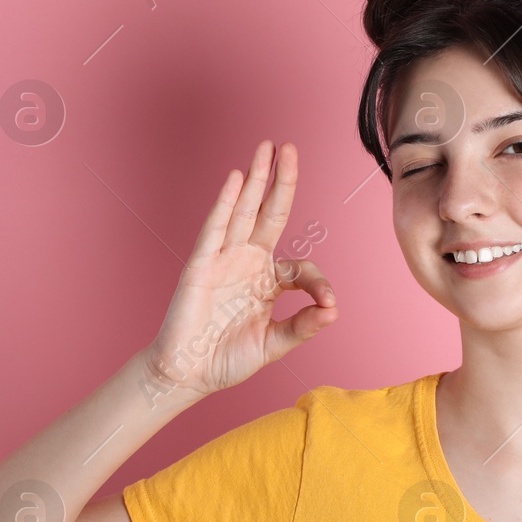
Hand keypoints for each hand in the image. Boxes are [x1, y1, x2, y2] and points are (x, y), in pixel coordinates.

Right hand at [140, 141, 337, 401]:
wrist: (188, 373)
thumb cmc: (226, 358)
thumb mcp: (273, 345)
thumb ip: (302, 327)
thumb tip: (334, 311)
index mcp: (268, 281)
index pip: (301, 266)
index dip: (317, 282)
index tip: (328, 303)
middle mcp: (247, 262)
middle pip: (269, 213)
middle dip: (280, 180)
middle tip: (289, 148)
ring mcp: (224, 259)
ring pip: (243, 211)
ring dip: (255, 178)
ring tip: (266, 148)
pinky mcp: (201, 264)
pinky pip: (215, 228)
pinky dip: (225, 202)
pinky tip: (236, 178)